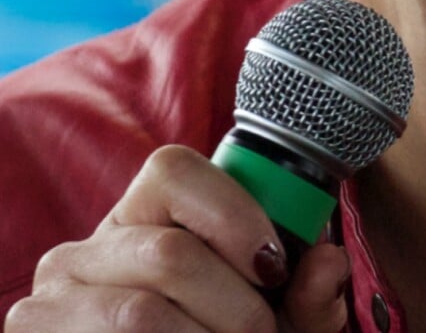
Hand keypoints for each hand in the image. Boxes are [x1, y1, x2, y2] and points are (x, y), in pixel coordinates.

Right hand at [5, 145, 349, 331]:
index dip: (234, 216)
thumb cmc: (218, 330)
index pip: (175, 169)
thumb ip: (305, 293)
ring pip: (144, 312)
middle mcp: (94, 238)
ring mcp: (56, 286)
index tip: (274, 268)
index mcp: (146, 211)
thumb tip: (330, 262)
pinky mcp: (35, 329)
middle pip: (172, 254)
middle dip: (237, 309)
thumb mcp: (270, 311)